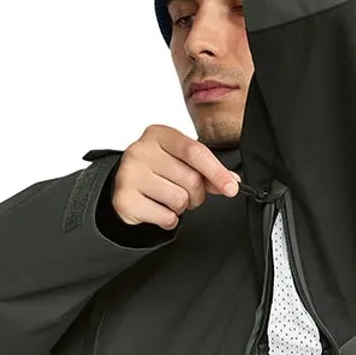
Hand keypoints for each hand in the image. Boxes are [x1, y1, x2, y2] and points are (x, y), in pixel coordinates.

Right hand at [111, 124, 241, 230]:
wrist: (123, 189)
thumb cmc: (155, 173)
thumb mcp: (180, 162)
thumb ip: (205, 170)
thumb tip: (231, 182)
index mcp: (157, 134)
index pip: (195, 151)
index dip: (217, 172)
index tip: (231, 187)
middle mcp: (140, 150)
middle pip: (190, 179)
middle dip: (196, 194)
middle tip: (186, 194)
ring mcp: (129, 175)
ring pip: (179, 199)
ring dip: (181, 207)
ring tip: (168, 200)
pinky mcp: (125, 200)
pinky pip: (166, 217)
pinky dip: (168, 219)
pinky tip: (157, 209)